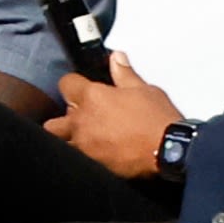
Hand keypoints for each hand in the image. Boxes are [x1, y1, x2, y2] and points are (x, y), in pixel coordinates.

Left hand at [46, 52, 182, 180]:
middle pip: (54, 119)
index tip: (81, 88)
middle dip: (65, 118)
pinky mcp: (91, 164)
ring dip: (67, 138)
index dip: (73, 84)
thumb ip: (124, 74)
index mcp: (92, 97)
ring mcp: (84, 145)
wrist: (169, 150)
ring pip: (59, 142)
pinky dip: (80, 155)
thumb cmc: (158, 120)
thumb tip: (116, 58)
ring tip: (84, 138)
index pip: (66, 83)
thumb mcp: (144, 90)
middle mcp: (82, 121)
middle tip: (82, 118)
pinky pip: (74, 159)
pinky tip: (95, 153)